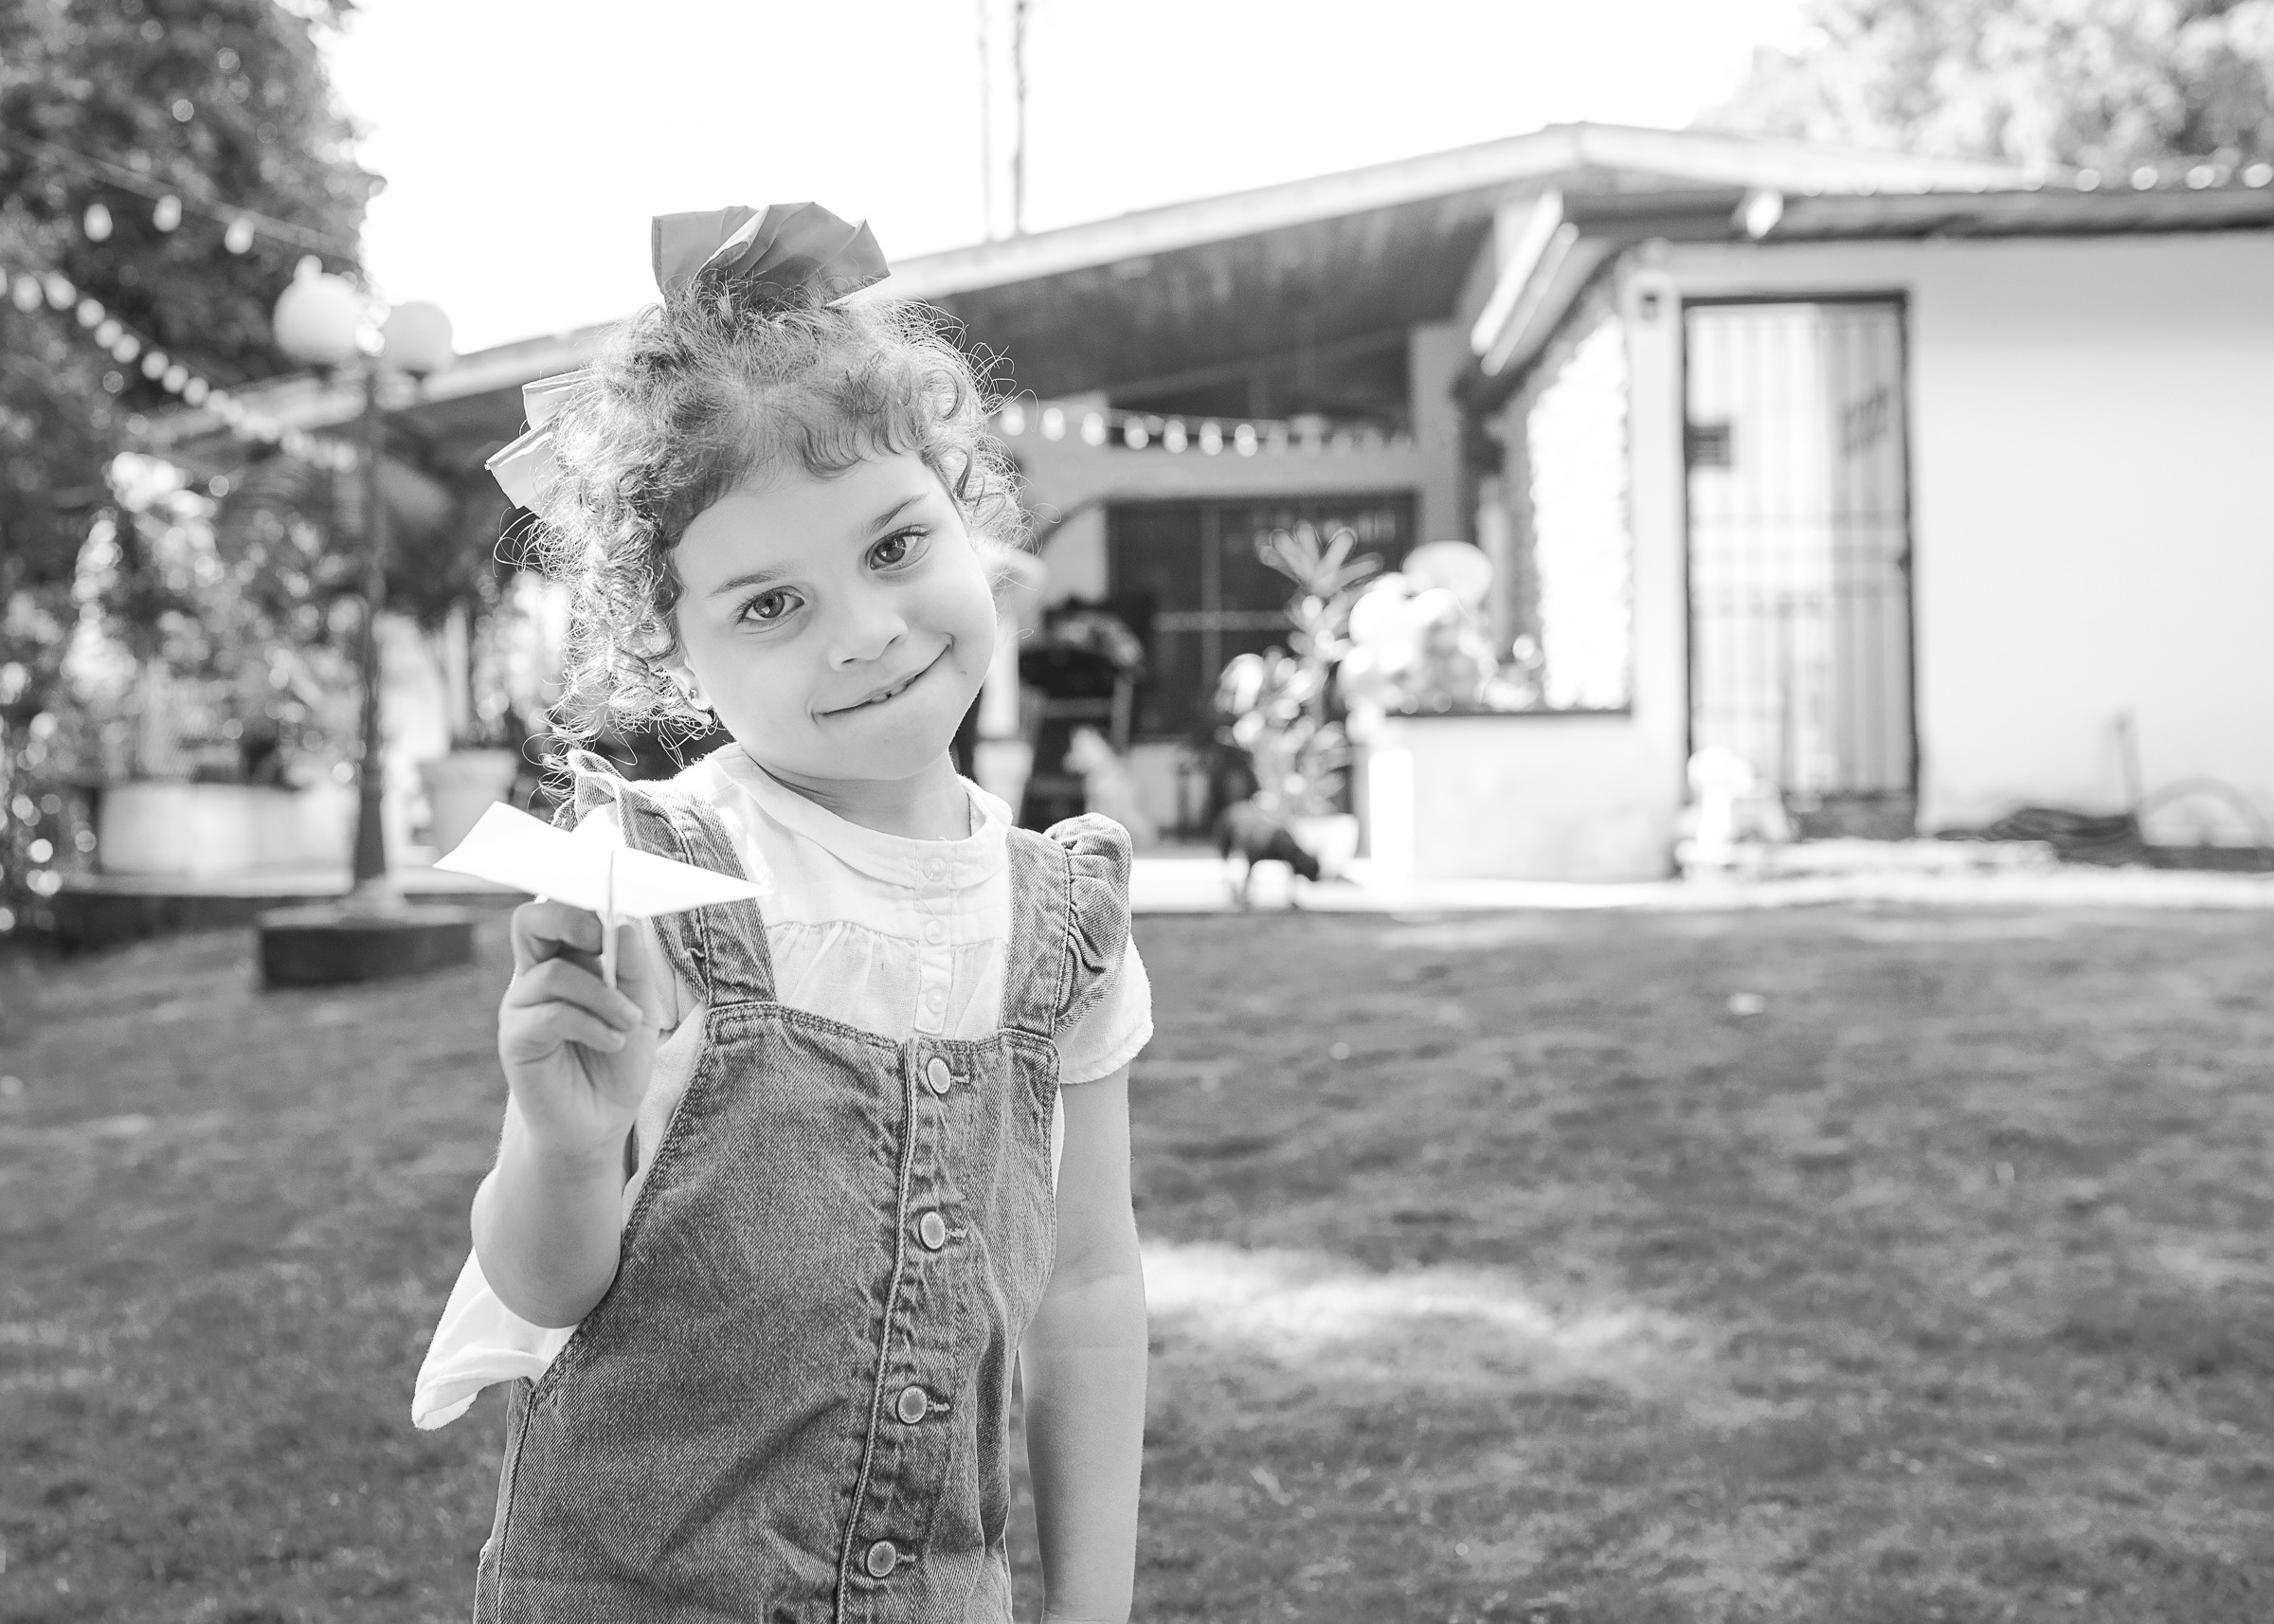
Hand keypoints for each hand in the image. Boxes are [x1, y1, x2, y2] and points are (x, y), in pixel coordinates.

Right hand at [498, 901, 663, 1163]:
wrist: (600, 1121)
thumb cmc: (617, 1060)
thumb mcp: (638, 1008)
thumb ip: (630, 966)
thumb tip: (620, 925)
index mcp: (564, 960)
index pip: (556, 910)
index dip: (579, 899)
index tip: (613, 899)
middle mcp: (535, 976)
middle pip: (530, 921)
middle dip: (570, 921)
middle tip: (601, 942)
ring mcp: (521, 1006)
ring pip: (555, 974)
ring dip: (603, 996)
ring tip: (628, 1024)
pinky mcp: (516, 1039)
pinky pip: (552, 1014)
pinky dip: (592, 1025)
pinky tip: (612, 1041)